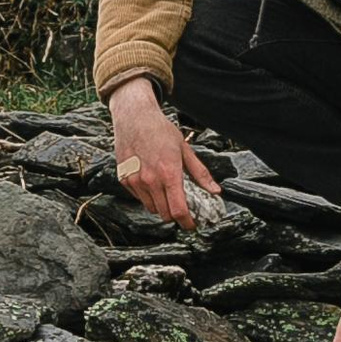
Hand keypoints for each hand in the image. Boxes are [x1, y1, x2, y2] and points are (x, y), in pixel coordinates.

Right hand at [108, 79, 219, 229]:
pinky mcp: (124, 179)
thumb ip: (200, 173)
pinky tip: (151, 181)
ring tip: (166, 190)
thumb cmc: (161, 131)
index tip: (192, 225)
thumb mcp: (185, 149)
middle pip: (165, 214)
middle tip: (181, 207)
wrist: (134, 117)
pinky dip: (147, 196)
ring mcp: (135, 181)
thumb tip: (215, 191)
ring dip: (161, 206)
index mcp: (169, 173)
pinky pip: (139, 198)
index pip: (178, 210)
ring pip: (151, 208)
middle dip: (175, 215)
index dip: (187, 222)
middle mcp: (150, 180)